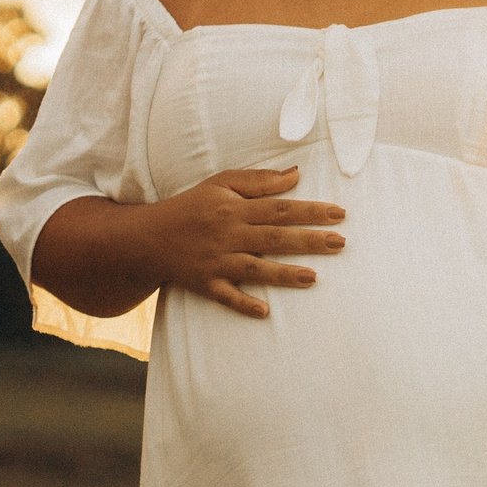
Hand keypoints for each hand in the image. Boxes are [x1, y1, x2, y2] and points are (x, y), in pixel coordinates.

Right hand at [140, 167, 345, 318]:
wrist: (146, 237)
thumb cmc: (191, 206)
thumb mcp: (220, 184)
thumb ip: (258, 180)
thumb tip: (296, 175)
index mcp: (233, 209)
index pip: (278, 208)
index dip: (310, 210)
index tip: (340, 213)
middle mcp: (227, 234)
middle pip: (273, 237)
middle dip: (308, 240)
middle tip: (340, 243)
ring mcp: (216, 261)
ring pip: (254, 268)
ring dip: (284, 274)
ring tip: (313, 278)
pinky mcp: (205, 284)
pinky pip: (225, 296)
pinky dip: (243, 304)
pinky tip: (265, 312)